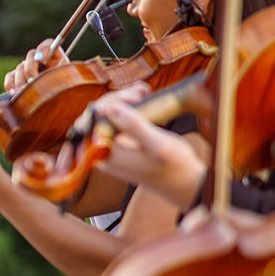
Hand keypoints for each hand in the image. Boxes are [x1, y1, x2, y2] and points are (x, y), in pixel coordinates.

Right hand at [3, 38, 68, 92]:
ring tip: (25, 92)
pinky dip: (11, 84)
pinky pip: (10, 77)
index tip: (41, 59)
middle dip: (30, 69)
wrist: (55, 103)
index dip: (43, 50)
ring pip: (20, 67)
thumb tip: (44, 69)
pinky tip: (14, 93)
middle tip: (31, 81)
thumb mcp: (66, 81)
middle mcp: (39, 59)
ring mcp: (26, 67)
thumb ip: (58, 72)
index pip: (48, 45)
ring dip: (21, 80)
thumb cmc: (63, 92)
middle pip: (31, 55)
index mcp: (55, 57)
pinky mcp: (16, 77)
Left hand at [88, 86, 206, 200]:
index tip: (132, 98)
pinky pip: (115, 119)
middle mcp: (102, 152)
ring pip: (104, 115)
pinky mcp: (120, 142)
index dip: (107, 104)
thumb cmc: (174, 167)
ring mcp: (110, 147)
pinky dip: (127, 106)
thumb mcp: (158, 145)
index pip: (89, 122)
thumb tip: (112, 109)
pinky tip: (142, 97)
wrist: (185, 182)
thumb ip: (135, 127)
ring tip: (143, 93)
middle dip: (116, 99)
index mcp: (104, 155)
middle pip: (94, 116)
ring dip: (122, 100)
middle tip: (140, 93)